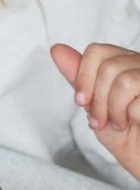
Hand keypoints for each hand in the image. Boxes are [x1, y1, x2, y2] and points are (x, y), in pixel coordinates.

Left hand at [50, 42, 139, 180]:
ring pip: (123, 81)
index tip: (80, 101)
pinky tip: (137, 126)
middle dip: (96, 100)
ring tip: (119, 124)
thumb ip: (79, 80)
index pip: (97, 51)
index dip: (82, 77)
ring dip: (112, 110)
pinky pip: (139, 102)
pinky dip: (131, 118)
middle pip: (108, 66)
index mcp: (128, 65)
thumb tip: (57, 50)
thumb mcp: (95, 107)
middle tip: (100, 121)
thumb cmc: (128, 139)